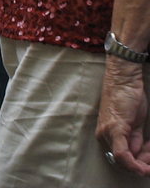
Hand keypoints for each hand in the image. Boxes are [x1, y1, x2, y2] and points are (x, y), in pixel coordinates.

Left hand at [97, 57, 149, 174]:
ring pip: (125, 161)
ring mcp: (107, 133)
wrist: (123, 80)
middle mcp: (103, 136)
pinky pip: (122, 154)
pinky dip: (133, 163)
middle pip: (124, 163)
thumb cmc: (129, 100)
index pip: (123, 160)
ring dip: (143, 163)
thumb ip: (134, 141)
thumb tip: (137, 158)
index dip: (139, 165)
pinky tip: (144, 166)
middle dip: (142, 165)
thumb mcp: (133, 125)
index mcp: (106, 136)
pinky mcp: (115, 129)